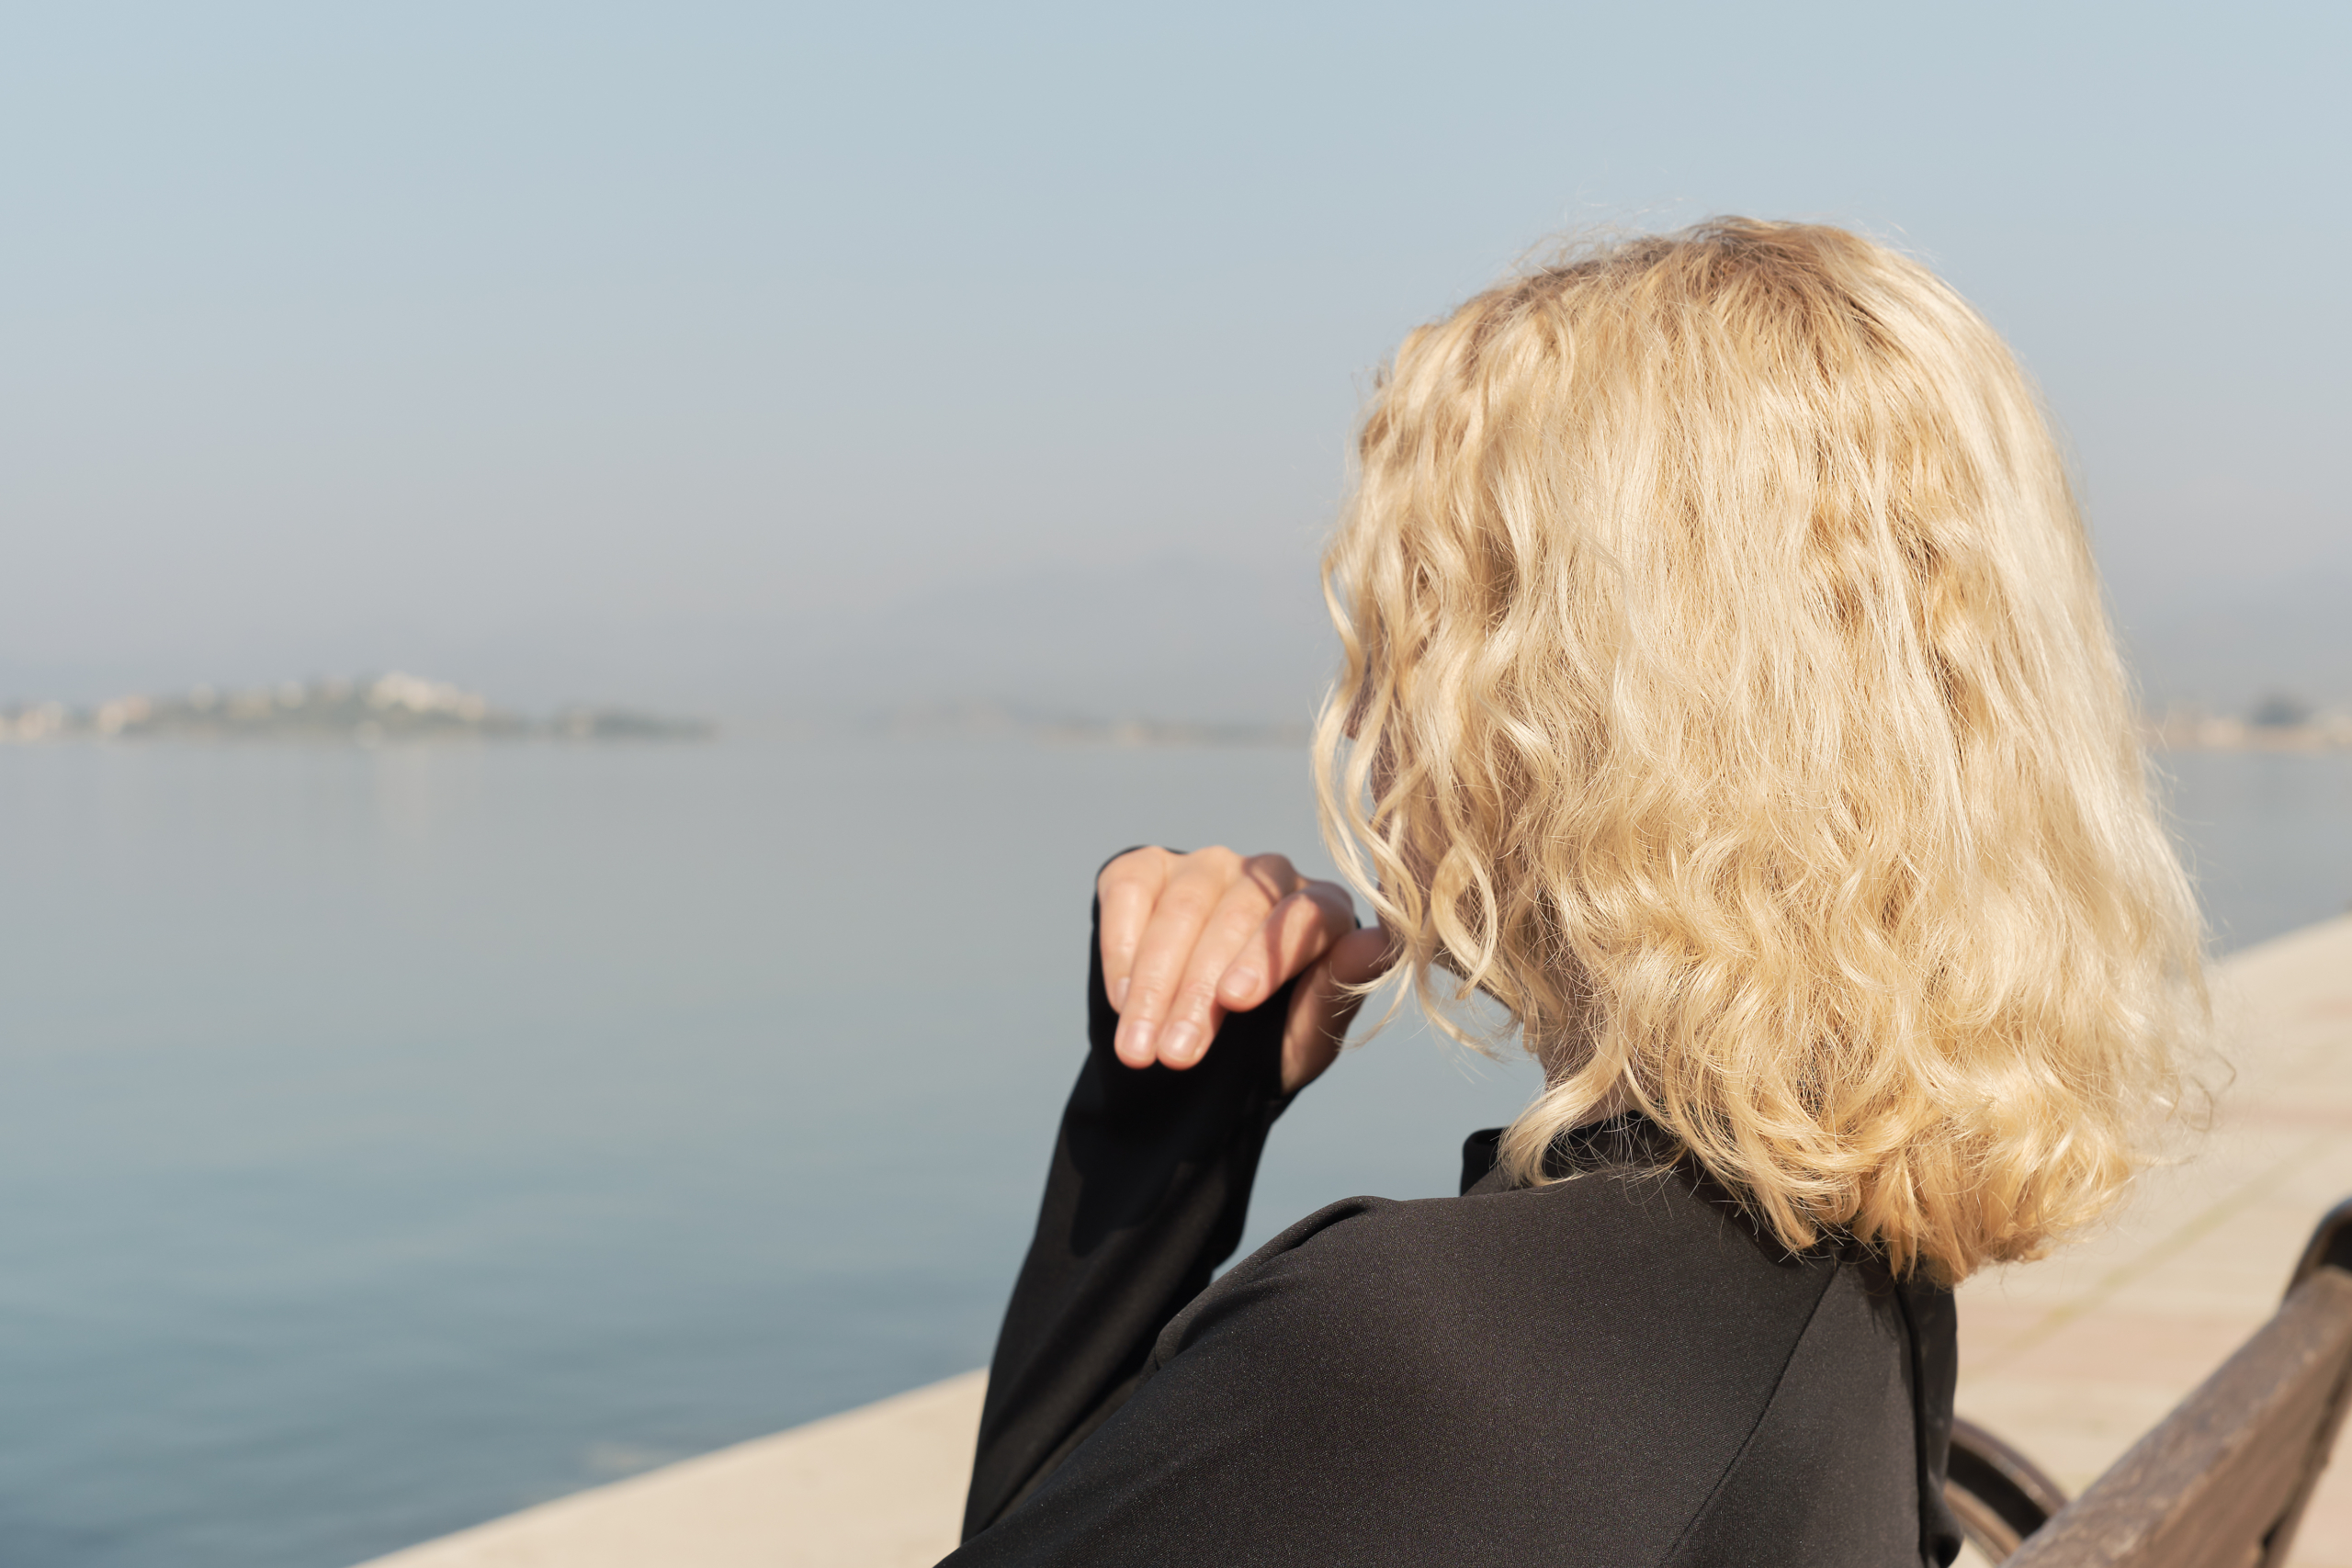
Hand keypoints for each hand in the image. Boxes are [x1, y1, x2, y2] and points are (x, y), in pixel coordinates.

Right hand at [1097, 846, 1392, 1093]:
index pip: (1306, 917)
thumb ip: (1336, 994)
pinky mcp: (1149, 866)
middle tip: (1175, 1054)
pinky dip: (1121, 947)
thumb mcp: (1302, 1040)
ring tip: (1137, 1048)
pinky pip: (1131, 889)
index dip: (1266, 957)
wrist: (1197, 1057)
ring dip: (1153, 984)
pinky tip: (1120, 1000)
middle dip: (1197, 991)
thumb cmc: (1267, 1044)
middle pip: (1236, 915)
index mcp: (1326, 911)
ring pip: (1182, 906)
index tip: (1232, 1002)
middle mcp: (1271, 875)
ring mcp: (1208, 865)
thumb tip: (1380, 942)